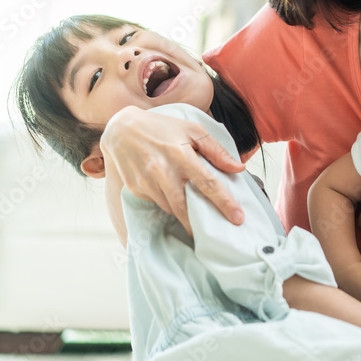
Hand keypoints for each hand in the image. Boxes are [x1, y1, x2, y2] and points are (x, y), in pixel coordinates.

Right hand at [100, 106, 246, 234]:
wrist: (122, 129)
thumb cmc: (162, 128)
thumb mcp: (193, 130)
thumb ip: (216, 151)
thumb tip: (238, 168)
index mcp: (182, 156)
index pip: (208, 184)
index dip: (224, 203)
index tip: (238, 218)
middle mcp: (163, 172)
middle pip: (186, 206)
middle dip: (200, 224)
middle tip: (215, 233)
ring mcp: (147, 182)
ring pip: (171, 208)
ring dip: (184, 214)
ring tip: (196, 216)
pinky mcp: (136, 189)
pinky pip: (157, 203)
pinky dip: (168, 203)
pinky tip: (171, 194)